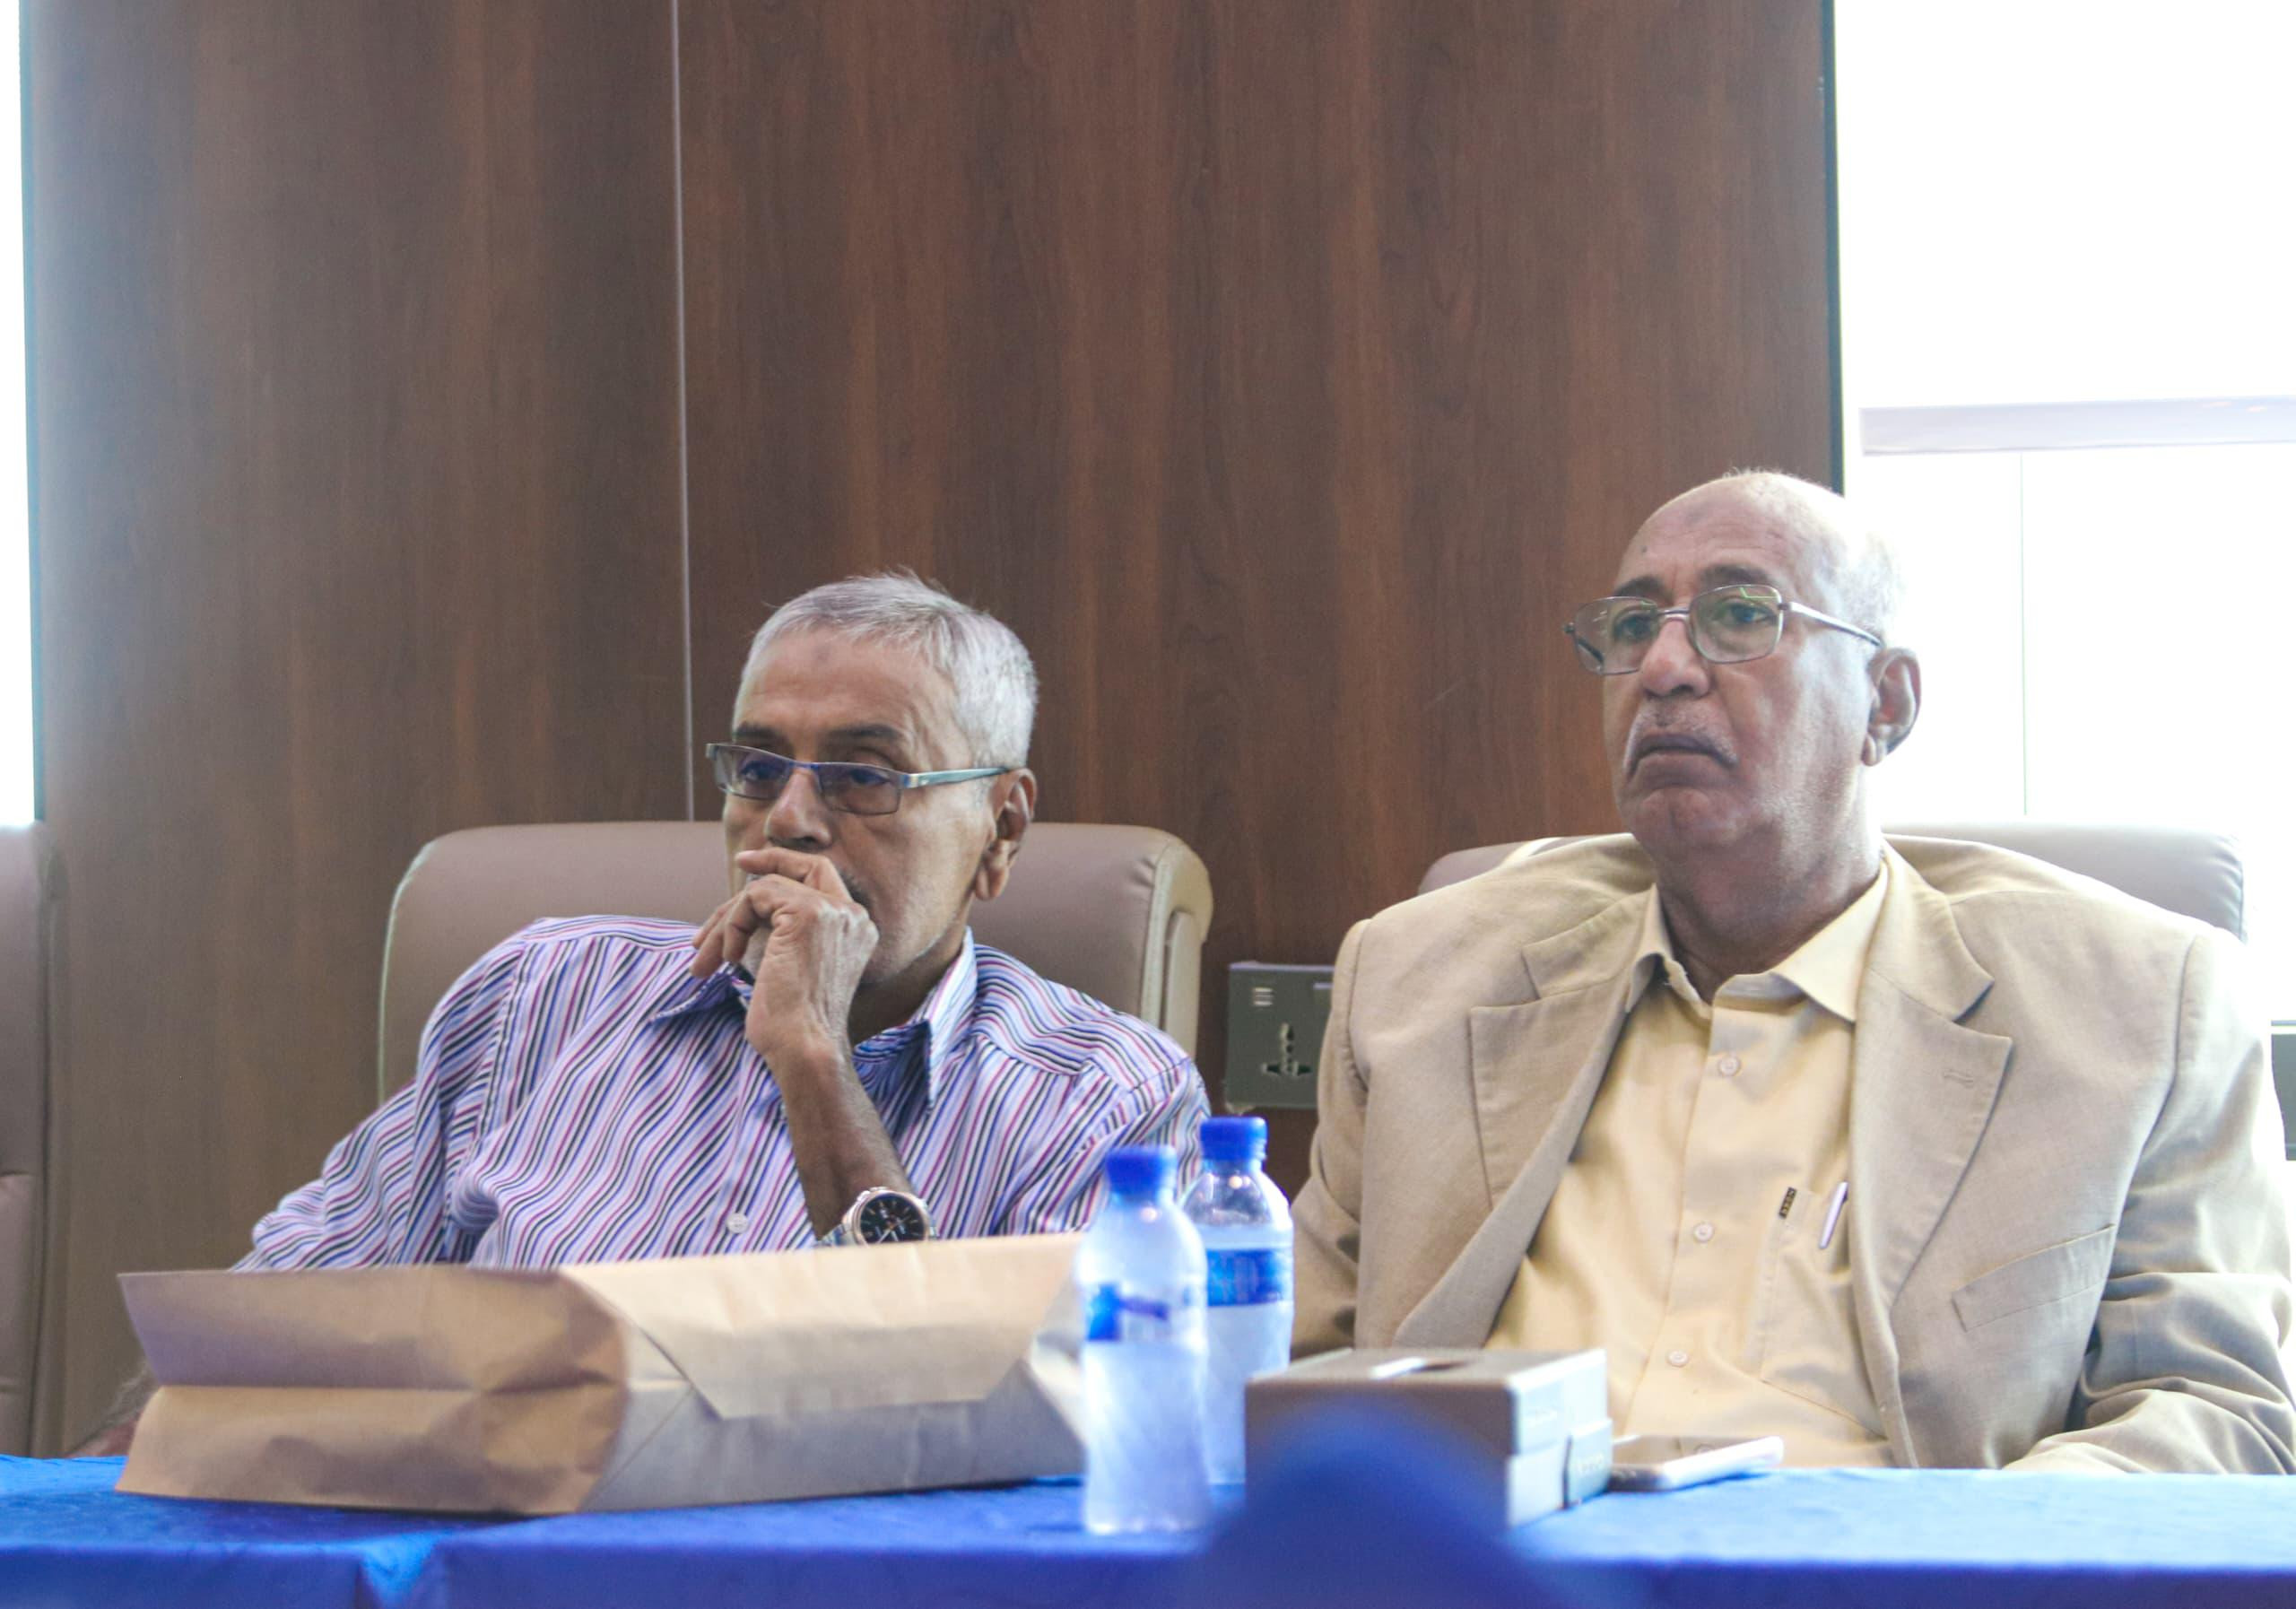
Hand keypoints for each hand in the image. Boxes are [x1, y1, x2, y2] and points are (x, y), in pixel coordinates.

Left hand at [692, 848, 877, 1060]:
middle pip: (805, 867)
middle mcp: (852, 915)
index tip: (749, 864)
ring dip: (727, 921)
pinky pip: (754, 898)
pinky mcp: (809, 914)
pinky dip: (730, 925)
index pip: (823, 878)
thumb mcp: (791, 970)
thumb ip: (783, 936)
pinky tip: (726, 959)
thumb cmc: (793, 1027)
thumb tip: (746, 912)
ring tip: (706, 957)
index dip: (786, 864)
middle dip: (768, 860)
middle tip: (737, 865)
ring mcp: (833, 912)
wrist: (804, 1049)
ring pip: (766, 888)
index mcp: (856, 930)